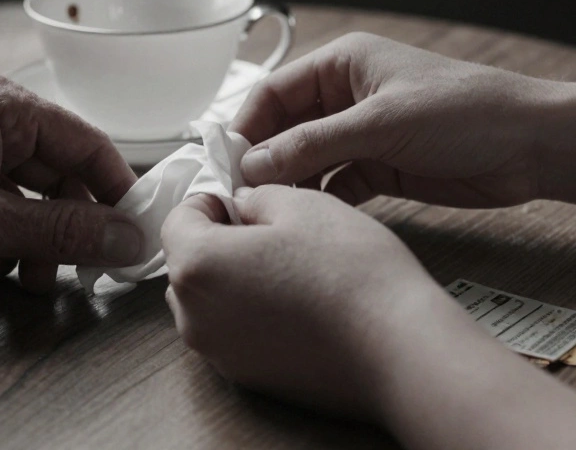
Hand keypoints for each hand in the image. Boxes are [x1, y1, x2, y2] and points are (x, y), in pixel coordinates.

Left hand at [0, 71, 142, 292]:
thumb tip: (122, 237)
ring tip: (13, 280)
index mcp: (2, 106)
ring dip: (24, 245)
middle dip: (61, 231)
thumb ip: (59, 232)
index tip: (131, 235)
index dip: (115, 192)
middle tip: (68, 273)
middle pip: (56, 176)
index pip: (87, 143)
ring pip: (22, 198)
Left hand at [159, 184, 443, 420]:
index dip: (211, 201)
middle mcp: (195, 316)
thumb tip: (241, 205)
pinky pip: (234, 333)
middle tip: (270, 231)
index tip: (241, 199)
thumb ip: (255, 197)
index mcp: (198, 265)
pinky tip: (298, 302)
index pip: (178, 220)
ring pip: (209, 301)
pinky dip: (252, 314)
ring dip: (234, 279)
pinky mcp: (248, 377)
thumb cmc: (351, 272)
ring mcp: (220, 353)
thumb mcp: (301, 204)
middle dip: (219, 241)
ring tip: (288, 268)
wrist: (397, 348)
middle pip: (189, 264)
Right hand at [231, 32, 556, 207]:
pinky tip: (307, 221)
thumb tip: (254, 164)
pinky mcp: (380, 168)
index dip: (246, 127)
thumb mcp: (381, 125)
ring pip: (307, 160)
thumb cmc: (465, 111)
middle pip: (285, 129)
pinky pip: (335, 184)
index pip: (273, 93)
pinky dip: (320, 201)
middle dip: (264, 160)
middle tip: (240, 196)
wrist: (531, 146)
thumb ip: (313, 144)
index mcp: (343, 64)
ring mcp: (363, 133)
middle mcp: (347, 96)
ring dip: (290, 185)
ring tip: (270, 213)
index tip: (225, 164)